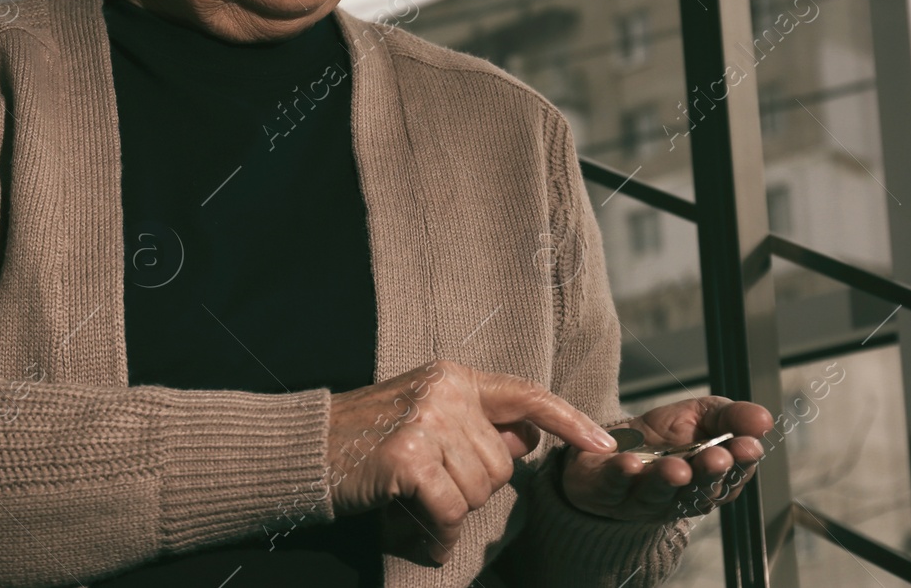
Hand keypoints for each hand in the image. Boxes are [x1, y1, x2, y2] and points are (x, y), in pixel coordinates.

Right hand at [326, 359, 616, 565]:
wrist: (306, 451)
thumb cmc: (366, 441)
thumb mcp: (424, 414)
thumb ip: (474, 423)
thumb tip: (527, 440)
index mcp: (454, 378)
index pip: (526, 396)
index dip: (569, 421)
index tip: (604, 444)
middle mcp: (445, 393)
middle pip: (502, 466)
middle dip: (472, 490)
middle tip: (427, 487)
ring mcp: (427, 423)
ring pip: (478, 492)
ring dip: (448, 511)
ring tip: (411, 499)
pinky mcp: (410, 458)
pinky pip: (449, 513)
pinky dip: (435, 533)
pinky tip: (412, 527)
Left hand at [560, 397, 771, 521]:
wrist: (608, 444)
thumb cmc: (662, 435)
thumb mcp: (701, 415)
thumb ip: (732, 417)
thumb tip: (766, 420)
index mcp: (708, 481)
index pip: (731, 478)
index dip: (740, 464)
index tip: (747, 445)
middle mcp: (679, 497)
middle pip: (698, 492)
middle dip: (708, 475)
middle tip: (717, 458)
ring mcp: (641, 500)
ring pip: (657, 495)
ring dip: (667, 481)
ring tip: (676, 467)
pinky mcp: (605, 493)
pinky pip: (614, 487)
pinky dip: (622, 475)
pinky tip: (630, 462)